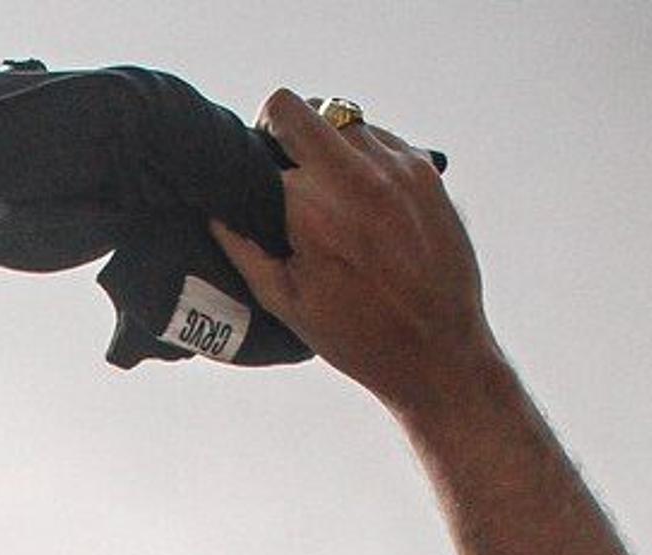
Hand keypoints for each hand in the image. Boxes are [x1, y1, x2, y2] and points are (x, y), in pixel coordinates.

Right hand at [213, 91, 490, 403]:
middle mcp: (354, 176)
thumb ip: (242, 248)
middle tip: (279, 164)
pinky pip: (380, 136)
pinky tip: (365, 198)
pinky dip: (364, 156)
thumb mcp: (285, 301)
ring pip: (339, 117)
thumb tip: (214, 210)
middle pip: (293, 107)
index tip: (251, 182)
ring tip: (328, 187)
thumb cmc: (357, 335)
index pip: (258, 148)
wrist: (438, 351)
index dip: (249, 164)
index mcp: (309, 209)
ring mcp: (395, 166)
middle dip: (277, 128)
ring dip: (325, 143)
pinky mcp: (425, 169)